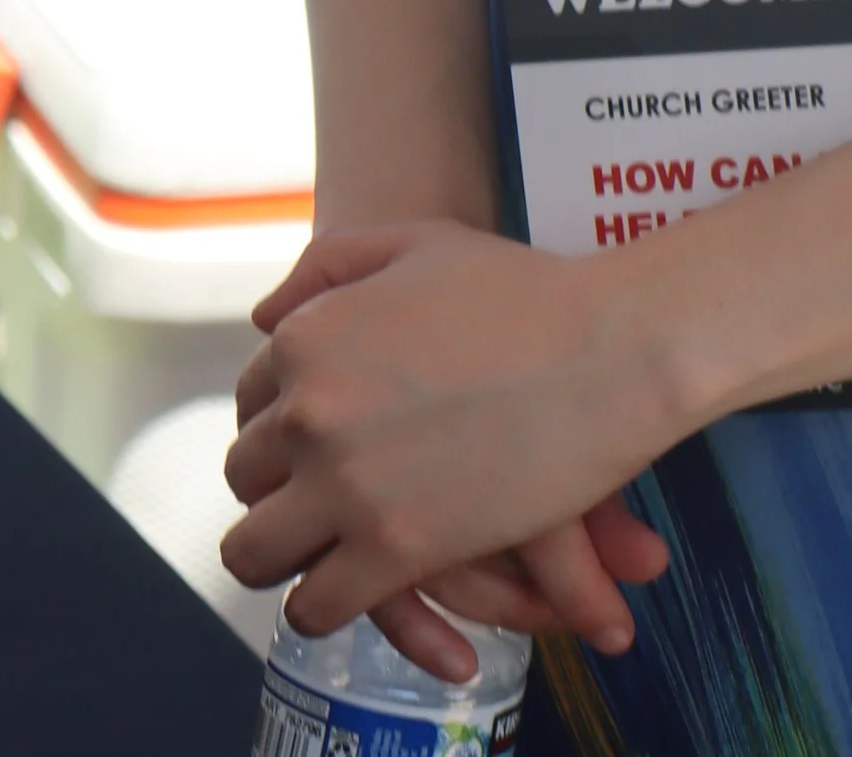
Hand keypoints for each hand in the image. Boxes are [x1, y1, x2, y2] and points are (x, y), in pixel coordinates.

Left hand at [223, 222, 670, 677]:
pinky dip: (323, 608)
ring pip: (257, 553)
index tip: (306, 446)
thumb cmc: (523, 289)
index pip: (248, 402)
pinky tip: (350, 594)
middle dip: (274, 491)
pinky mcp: (393, 549)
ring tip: (311, 558)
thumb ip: (330, 266)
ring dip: (279, 558)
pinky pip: (316, 604)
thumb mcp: (419, 243)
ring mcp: (346, 485)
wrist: (605, 348)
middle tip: (312, 503)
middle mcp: (309, 412)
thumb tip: (264, 320)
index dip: (276, 428)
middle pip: (246, 478)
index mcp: (307, 338)